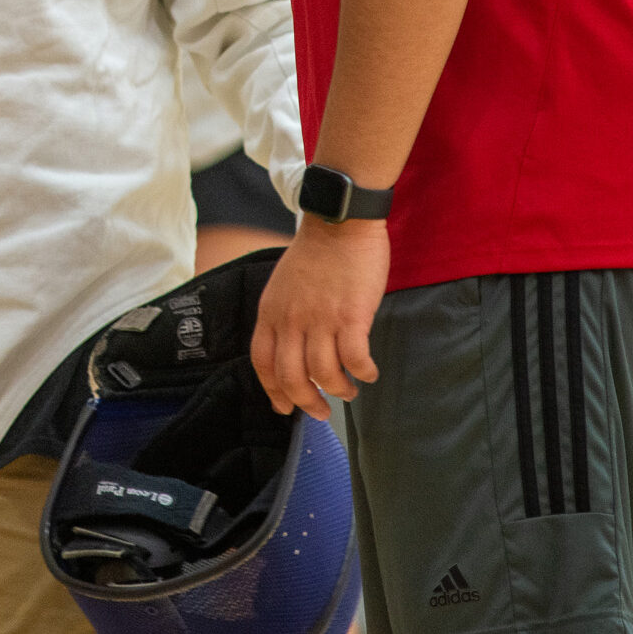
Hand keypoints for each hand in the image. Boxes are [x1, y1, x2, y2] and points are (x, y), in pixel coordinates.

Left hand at [251, 216, 388, 418]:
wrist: (340, 221)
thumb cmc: (316, 252)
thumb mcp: (283, 285)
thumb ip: (284, 317)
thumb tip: (293, 351)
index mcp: (271, 312)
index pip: (263, 363)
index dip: (273, 391)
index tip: (284, 407)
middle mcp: (292, 319)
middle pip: (291, 377)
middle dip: (306, 403)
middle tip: (321, 412)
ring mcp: (321, 318)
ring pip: (324, 374)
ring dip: (338, 390)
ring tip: (348, 390)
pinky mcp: (351, 316)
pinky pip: (355, 358)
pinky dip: (363, 372)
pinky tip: (369, 372)